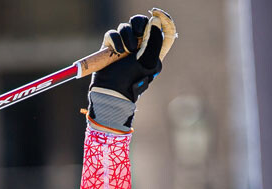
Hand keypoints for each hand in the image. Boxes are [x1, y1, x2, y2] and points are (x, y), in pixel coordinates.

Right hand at [88, 10, 175, 132]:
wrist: (111, 92)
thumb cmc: (132, 80)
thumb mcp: (147, 61)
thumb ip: (154, 40)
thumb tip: (155, 21)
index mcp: (153, 50)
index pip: (160, 30)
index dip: (161, 20)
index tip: (157, 13)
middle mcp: (139, 46)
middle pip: (141, 23)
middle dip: (139, 24)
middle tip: (139, 32)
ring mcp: (123, 46)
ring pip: (125, 27)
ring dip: (127, 35)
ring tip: (128, 50)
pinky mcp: (110, 47)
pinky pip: (112, 33)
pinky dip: (115, 39)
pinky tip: (118, 50)